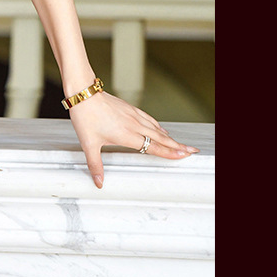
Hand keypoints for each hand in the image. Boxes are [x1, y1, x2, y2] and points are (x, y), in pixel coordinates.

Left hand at [68, 90, 198, 188]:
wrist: (84, 93)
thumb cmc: (85, 117)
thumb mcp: (89, 144)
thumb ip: (95, 165)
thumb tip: (99, 182)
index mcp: (127, 135)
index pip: (154, 147)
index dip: (170, 152)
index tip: (184, 156)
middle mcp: (134, 125)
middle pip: (161, 137)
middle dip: (178, 145)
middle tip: (192, 150)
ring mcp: (133, 115)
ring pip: (156, 127)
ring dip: (170, 136)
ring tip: (180, 143)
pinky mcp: (129, 107)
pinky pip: (148, 118)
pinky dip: (157, 125)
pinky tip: (160, 128)